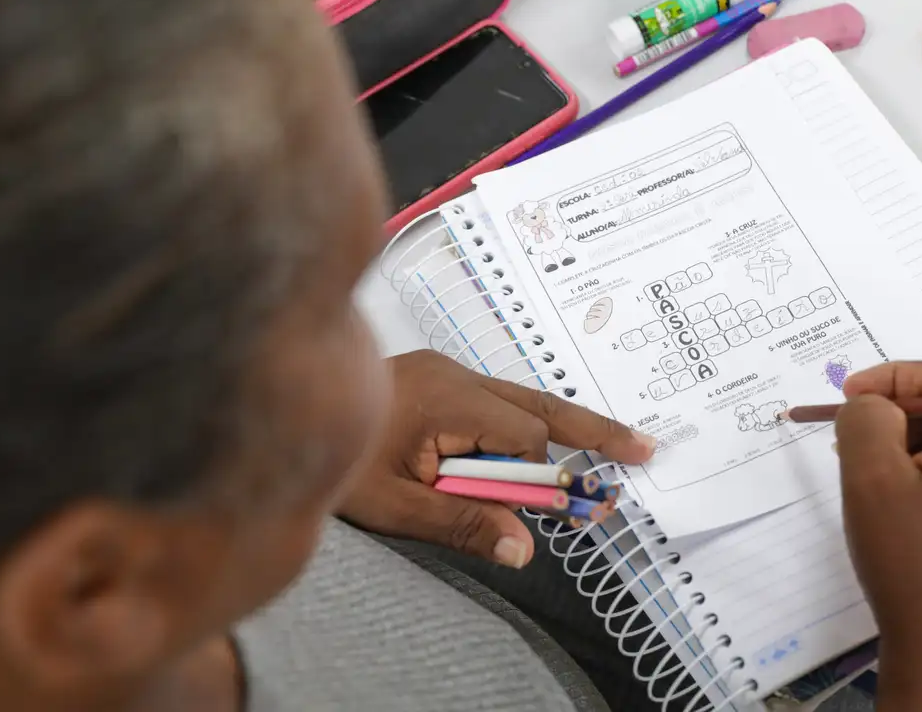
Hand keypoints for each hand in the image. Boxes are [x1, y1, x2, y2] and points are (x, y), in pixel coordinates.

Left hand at [339, 350, 653, 568]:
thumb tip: (524, 548)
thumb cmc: (331, 462)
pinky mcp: (437, 381)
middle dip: (591, 429)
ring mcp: (444, 373)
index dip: (544, 477)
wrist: (279, 409)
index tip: (572, 509)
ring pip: (521, 399)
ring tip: (619, 444)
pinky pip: (495, 402)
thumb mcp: (393, 506)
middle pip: (538, 404)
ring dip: (562, 426)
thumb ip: (461, 523)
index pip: (521, 437)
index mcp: (444, 398)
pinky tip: (551, 441)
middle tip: (642, 451)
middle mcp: (451, 375)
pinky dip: (525, 425)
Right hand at [833, 362, 921, 711]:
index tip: (846, 401)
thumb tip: (875, 404)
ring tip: (873, 484)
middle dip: (898, 419)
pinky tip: (904, 514)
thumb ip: (866, 419)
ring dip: (913, 452)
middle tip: (851, 445)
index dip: (889, 379)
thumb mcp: (871, 478)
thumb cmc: (908, 561)